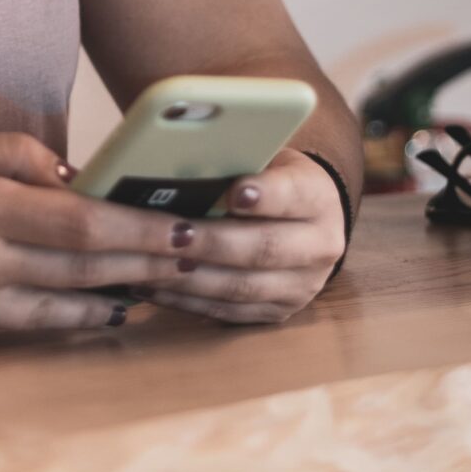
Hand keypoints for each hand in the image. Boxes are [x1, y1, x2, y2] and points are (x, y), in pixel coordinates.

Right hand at [0, 132, 200, 351]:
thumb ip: (11, 156)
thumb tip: (75, 179)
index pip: (80, 225)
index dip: (140, 232)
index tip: (185, 230)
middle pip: (81, 273)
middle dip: (145, 269)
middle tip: (191, 263)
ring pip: (57, 312)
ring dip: (110, 304)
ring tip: (151, 294)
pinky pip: (12, 329)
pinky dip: (53, 317)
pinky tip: (85, 310)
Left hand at [141, 145, 345, 325]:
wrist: (310, 222)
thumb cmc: (271, 180)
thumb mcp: (268, 160)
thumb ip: (236, 163)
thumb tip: (176, 158)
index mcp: (318, 199)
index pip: (293, 196)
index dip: (264, 196)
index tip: (233, 192)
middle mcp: (319, 247)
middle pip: (264, 249)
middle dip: (213, 243)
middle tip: (173, 235)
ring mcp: (301, 287)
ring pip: (242, 287)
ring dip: (191, 278)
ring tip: (151, 264)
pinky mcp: (277, 312)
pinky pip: (227, 312)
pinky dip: (186, 301)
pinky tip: (153, 287)